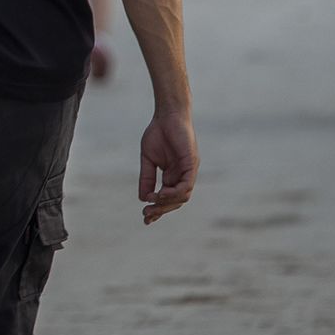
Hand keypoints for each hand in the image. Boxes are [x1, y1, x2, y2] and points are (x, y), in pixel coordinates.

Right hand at [139, 110, 198, 224]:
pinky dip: (174, 192)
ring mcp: (188, 171)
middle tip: (146, 215)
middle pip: (175, 201)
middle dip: (161, 210)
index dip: (158, 209)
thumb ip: (147, 178)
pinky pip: (186, 185)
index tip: (145, 218)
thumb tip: (143, 197)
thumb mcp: (148, 159)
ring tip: (152, 202)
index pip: (168, 198)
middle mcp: (183, 176)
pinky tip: (161, 193)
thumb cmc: (158, 133)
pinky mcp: (191, 164)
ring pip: (183, 196)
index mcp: (173, 176)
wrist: (167, 115)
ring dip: (167, 202)